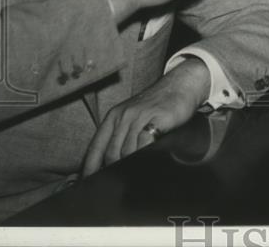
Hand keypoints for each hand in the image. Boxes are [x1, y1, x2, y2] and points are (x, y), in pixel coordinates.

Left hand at [82, 58, 209, 176]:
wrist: (180, 85)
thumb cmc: (157, 104)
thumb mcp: (134, 116)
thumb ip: (122, 135)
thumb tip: (112, 161)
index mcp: (114, 116)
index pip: (97, 146)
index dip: (90, 166)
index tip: (88, 181)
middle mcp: (124, 116)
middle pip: (111, 153)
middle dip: (113, 171)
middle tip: (118, 183)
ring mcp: (140, 117)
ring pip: (126, 151)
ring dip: (129, 166)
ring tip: (132, 176)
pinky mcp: (156, 119)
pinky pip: (144, 144)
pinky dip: (144, 155)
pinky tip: (147, 161)